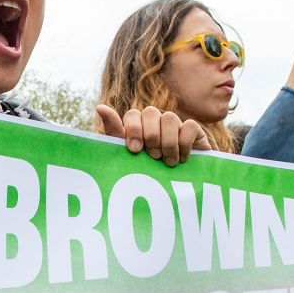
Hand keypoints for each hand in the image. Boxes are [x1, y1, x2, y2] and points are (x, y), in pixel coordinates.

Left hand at [96, 104, 211, 165]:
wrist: (179, 185)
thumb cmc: (148, 171)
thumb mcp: (127, 156)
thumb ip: (114, 132)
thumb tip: (99, 107)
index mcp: (138, 125)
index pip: (133, 115)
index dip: (134, 130)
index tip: (135, 150)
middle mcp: (156, 121)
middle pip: (151, 112)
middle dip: (151, 136)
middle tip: (153, 157)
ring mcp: (175, 124)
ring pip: (170, 118)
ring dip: (168, 142)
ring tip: (168, 162)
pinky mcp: (193, 130)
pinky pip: (189, 126)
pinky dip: (184, 144)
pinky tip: (182, 159)